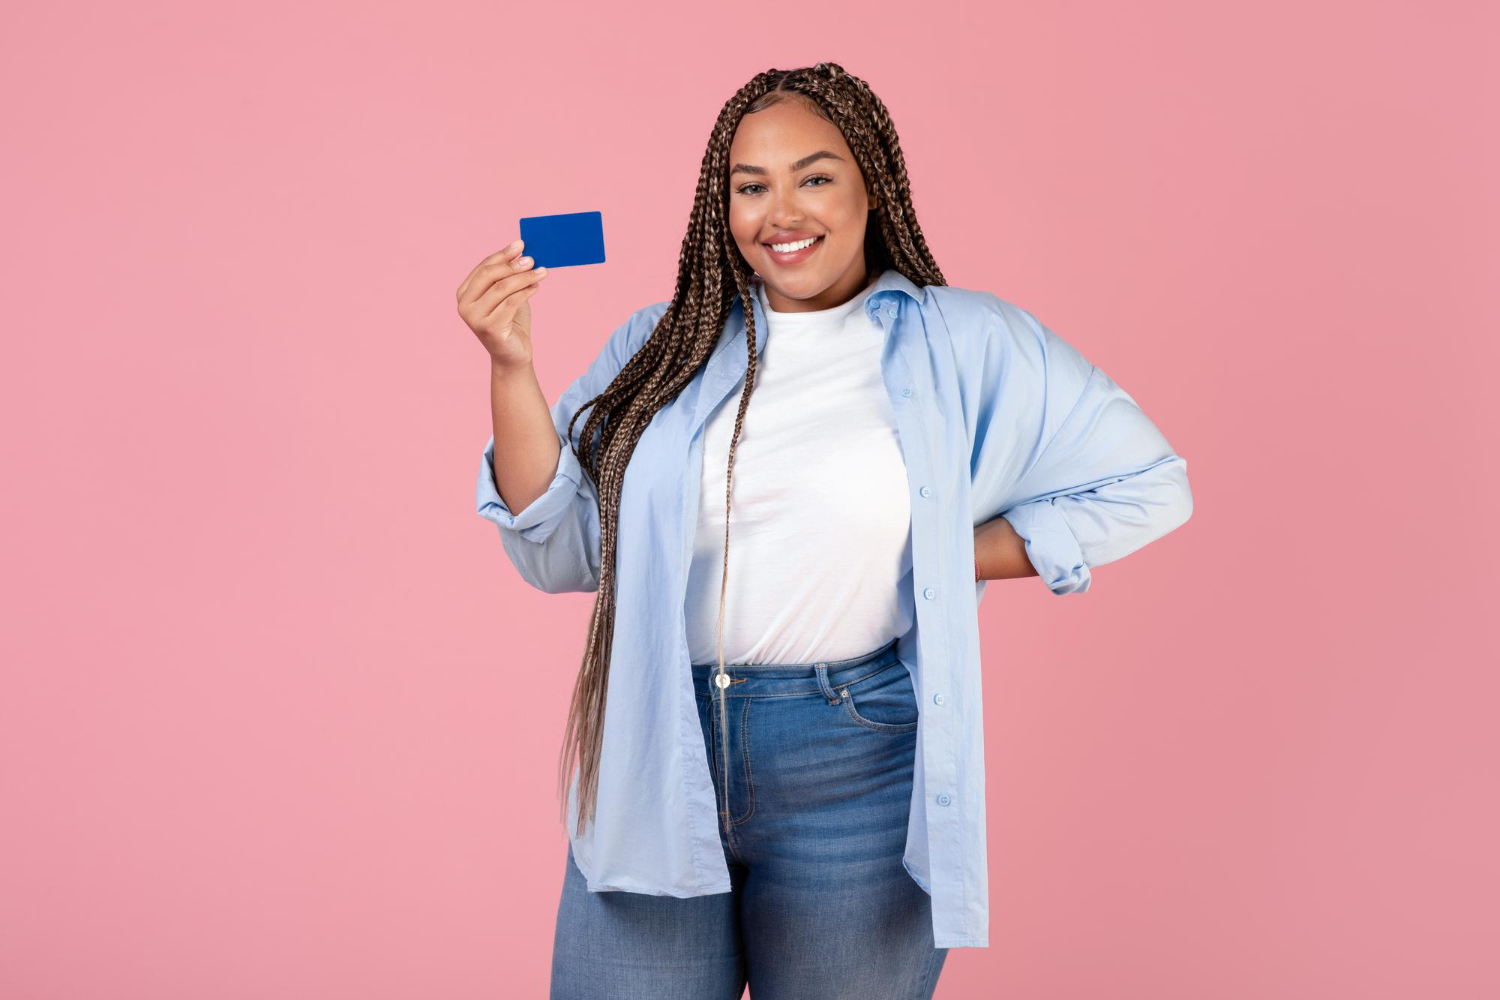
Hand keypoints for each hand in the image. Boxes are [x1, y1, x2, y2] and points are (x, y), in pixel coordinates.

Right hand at [455, 238, 549, 370]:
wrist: (513, 355)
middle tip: (532, 259)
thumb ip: (509, 275)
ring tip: (542, 272)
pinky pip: (511, 303)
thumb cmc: (511, 322)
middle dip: (513, 264)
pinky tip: (537, 286)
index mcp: (464, 293)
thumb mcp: (508, 294)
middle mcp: (464, 305)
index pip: (483, 267)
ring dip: (524, 277)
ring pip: (502, 288)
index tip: (521, 244)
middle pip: (490, 275)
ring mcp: (475, 319)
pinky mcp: (490, 329)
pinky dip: (526, 291)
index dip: (502, 254)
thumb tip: (521, 250)